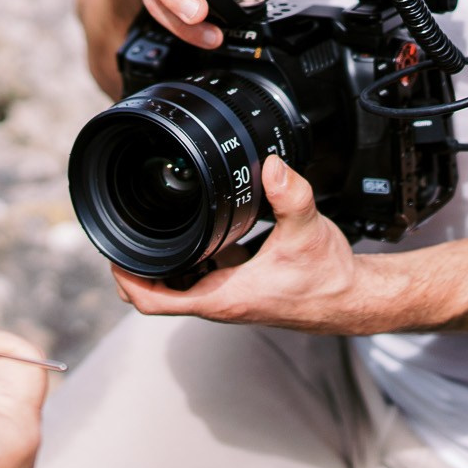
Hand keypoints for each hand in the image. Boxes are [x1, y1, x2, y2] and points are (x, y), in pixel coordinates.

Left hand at [112, 155, 371, 331]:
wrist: (353, 298)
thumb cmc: (329, 277)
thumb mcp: (308, 229)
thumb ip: (290, 195)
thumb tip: (271, 165)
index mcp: (224, 296)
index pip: (156, 302)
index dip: (127, 281)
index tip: (113, 255)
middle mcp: (220, 302)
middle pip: (158, 294)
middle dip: (137, 268)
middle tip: (124, 233)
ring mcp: (228, 297)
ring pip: (178, 286)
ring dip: (162, 265)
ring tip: (149, 228)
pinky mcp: (240, 288)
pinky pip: (201, 277)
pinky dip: (188, 259)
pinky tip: (196, 232)